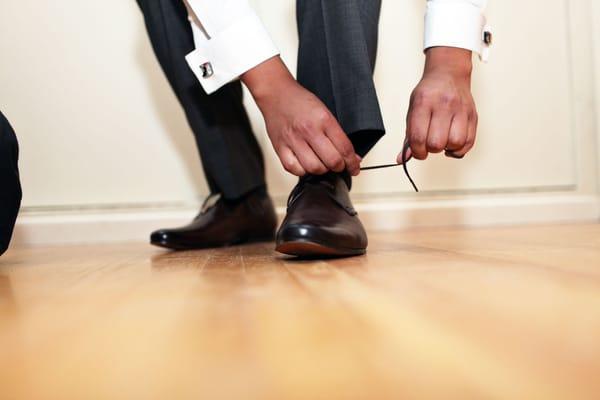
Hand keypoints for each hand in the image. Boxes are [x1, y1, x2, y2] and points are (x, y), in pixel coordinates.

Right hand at [242, 57, 360, 176]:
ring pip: (313, 168)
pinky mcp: (280, 147)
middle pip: (331, 161)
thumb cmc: (299, 101)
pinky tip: (305, 164)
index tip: (354, 167)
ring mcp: (293, 140)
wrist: (276, 93)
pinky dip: (302, 171)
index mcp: (323, 119)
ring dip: (321, 170)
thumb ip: (337, 134)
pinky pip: (294, 169)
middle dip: (339, 167)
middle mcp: (308, 130)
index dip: (352, 163)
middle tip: (339, 165)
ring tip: (322, 164)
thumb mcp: (324, 111)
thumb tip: (350, 155)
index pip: (344, 148)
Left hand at [399, 47, 477, 163]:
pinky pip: (469, 142)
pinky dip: (459, 148)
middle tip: (429, 144)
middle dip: (431, 150)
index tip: (418, 151)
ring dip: (447, 148)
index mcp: (423, 103)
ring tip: (442, 141)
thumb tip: (401, 158)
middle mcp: (444, 105)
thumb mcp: (413, 109)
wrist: (448, 74)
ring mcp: (461, 110)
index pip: (418, 137)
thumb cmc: (429, 93)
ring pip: (456, 143)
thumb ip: (409, 135)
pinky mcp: (473, 115)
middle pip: (437, 143)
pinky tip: (452, 142)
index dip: (416, 151)